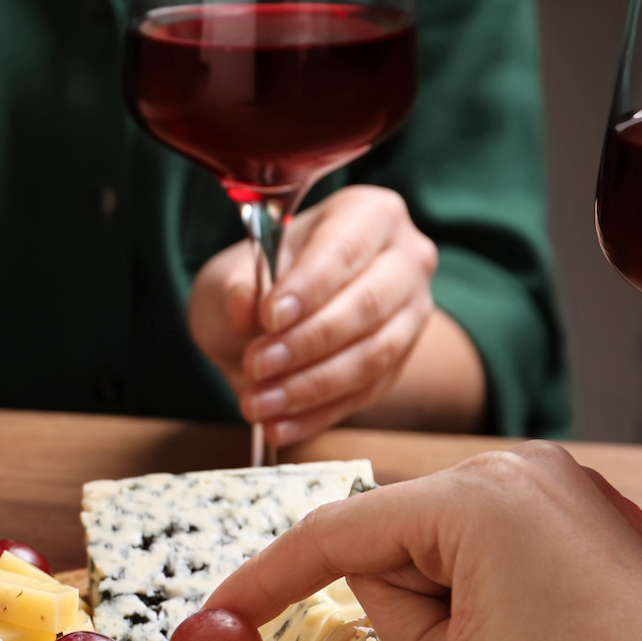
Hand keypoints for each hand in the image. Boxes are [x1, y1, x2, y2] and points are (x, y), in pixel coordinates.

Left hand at [188, 185, 439, 446]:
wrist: (270, 320)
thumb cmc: (256, 282)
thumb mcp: (230, 275)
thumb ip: (237, 287)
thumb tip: (245, 305)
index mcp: (367, 214)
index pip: (344, 248)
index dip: (309, 286)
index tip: (269, 317)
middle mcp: (404, 258)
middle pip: (367, 304)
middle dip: (307, 343)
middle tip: (255, 366)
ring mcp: (411, 312)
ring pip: (373, 355)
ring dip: (310, 386)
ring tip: (257, 404)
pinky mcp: (401, 362)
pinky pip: (366, 393)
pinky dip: (318, 414)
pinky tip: (278, 425)